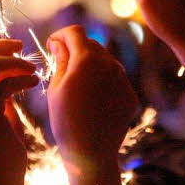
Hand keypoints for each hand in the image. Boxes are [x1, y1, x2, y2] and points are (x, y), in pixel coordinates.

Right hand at [0, 39, 37, 179]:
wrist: (0, 177)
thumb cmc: (2, 146)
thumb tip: (8, 62)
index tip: (16, 47)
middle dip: (6, 51)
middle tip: (27, 54)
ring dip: (15, 63)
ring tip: (33, 70)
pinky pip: (5, 83)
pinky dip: (23, 79)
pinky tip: (36, 82)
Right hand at [47, 25, 137, 171]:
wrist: (90, 153)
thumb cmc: (65, 121)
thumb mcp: (55, 88)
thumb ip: (60, 59)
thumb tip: (59, 41)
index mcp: (86, 60)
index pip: (75, 32)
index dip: (61, 34)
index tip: (53, 43)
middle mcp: (109, 64)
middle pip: (91, 44)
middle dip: (76, 49)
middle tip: (61, 64)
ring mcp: (123, 79)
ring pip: (105, 61)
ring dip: (91, 66)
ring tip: (77, 87)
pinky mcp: (130, 94)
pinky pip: (115, 80)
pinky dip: (103, 83)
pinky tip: (92, 102)